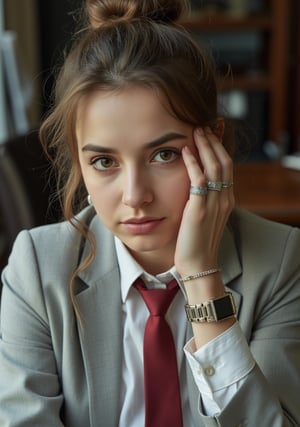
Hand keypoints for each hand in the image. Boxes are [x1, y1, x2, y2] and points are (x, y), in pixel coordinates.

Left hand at [174, 127, 234, 276]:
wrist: (197, 264)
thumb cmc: (196, 241)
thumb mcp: (205, 216)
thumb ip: (204, 198)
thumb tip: (196, 183)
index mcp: (226, 200)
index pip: (227, 166)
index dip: (219, 147)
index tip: (210, 133)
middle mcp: (224, 199)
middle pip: (224, 162)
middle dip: (214, 142)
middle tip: (203, 126)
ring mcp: (214, 204)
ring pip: (215, 167)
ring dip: (205, 147)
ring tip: (196, 131)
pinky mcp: (199, 210)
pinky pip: (199, 180)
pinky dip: (193, 163)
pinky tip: (185, 151)